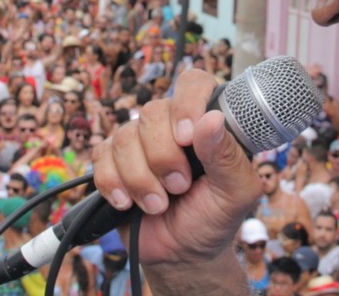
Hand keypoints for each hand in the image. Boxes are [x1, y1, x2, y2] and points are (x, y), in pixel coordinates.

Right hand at [91, 69, 259, 266]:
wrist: (182, 254)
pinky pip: (101, 157)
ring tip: (158, 204)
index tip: (187, 138)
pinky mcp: (113, 161)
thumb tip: (212, 119)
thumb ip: (229, 156)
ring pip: (124, 137)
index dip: (186, 103)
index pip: (193, 83)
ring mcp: (140, 141)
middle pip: (152, 113)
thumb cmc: (215, 217)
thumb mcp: (236, 193)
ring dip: (140, 178)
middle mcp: (171, 124)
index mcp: (206, 121)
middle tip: (180, 187)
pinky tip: (128, 204)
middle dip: (163, 158)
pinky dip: (114, 184)